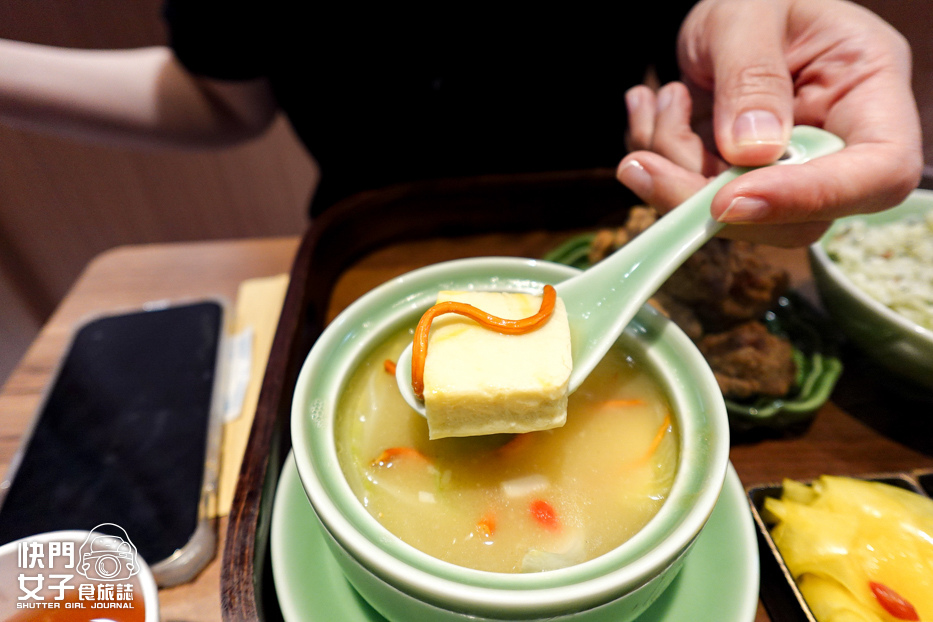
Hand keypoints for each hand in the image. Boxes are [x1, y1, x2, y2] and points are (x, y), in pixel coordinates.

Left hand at [616, 0, 922, 246]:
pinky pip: (695, 197)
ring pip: (735, 215)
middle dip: (707, 197)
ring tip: (664, 97)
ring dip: (673, 169)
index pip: (880, 172)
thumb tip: (752, 153)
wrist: (721, 3)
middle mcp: (838, 141)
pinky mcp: (740, 178)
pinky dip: (659, 159)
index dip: (810, 198)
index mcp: (871, 89)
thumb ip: (751, 77)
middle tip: (644, 164)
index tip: (729, 198)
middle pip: (797, 218)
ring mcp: (787, 168)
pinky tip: (651, 107)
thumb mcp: (749, 14)